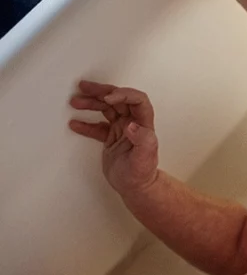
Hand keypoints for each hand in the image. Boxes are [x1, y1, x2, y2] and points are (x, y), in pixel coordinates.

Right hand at [69, 80, 159, 194]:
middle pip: (119, 100)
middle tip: (84, 87)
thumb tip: (132, 126)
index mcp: (144, 124)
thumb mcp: (144, 158)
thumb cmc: (143, 174)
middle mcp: (133, 124)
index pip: (137, 100)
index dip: (124, 94)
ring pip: (107, 109)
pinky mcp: (111, 138)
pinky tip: (75, 123)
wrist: (135, 187)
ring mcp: (122, 130)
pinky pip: (98, 126)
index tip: (108, 98)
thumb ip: (142, 141)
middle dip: (102, 92)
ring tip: (75, 101)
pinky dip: (86, 124)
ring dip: (92, 104)